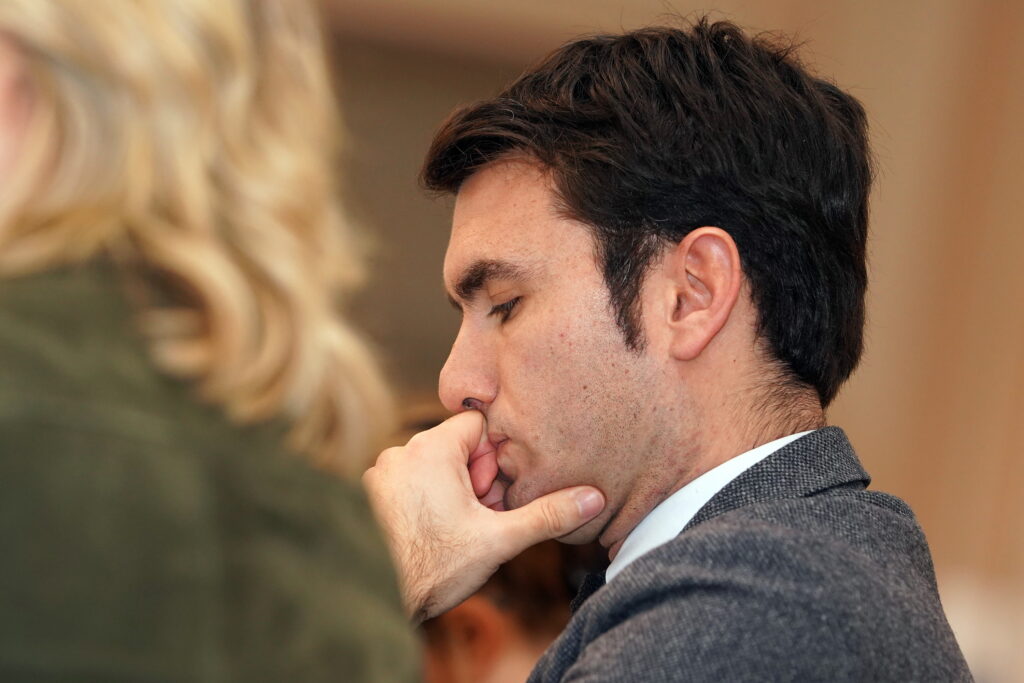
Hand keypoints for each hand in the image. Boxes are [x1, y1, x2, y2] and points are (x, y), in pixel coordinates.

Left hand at [363, 411, 604, 622]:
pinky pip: (410, 481)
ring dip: (453, 490)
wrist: (379, 606)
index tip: (493, 494)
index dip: (495, 458)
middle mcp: (400, 453)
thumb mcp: (500, 540)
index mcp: (430, 449)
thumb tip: (593, 498)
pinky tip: (435, 531)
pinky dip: (428, 498)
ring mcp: (380, 474)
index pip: (478, 425)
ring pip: (434, 466)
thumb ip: (548, 513)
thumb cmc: (436, 570)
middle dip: (476, 478)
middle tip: (480, 516)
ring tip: (458, 527)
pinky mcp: (371, 495)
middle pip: (457, 446)